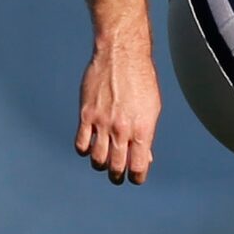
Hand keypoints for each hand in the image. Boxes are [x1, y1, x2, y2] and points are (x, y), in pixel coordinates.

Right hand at [76, 36, 161, 184]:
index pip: (138, 166)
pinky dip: (84, 150)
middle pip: (116, 167)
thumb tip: (145, 156)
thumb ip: (146, 134)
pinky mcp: (86, 114)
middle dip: (118, 176)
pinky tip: (89, 145)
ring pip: (97, 159)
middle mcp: (122, 129)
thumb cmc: (141, 80)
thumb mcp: (152, 108)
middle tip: (117, 176)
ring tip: (103, 162)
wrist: (121, 56)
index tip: (135, 177)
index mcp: (142, 129)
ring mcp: (103, 123)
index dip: (137, 177)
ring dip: (100, 165)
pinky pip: (81, 143)